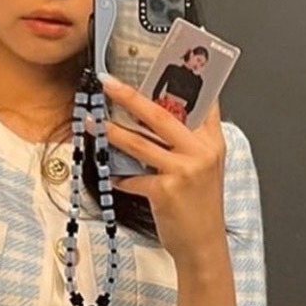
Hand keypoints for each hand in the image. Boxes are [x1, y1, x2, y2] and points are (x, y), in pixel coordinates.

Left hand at [99, 75, 226, 265]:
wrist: (204, 244)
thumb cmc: (201, 206)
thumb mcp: (205, 167)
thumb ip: (189, 141)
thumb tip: (156, 116)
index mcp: (213, 141)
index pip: (202, 100)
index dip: (182, 78)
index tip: (159, 60)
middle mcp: (201, 151)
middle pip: (161, 114)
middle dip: (130, 96)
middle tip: (109, 83)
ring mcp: (184, 170)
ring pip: (140, 143)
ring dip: (112, 131)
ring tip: (93, 122)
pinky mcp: (166, 190)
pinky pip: (133, 178)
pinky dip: (119, 177)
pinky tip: (111, 175)